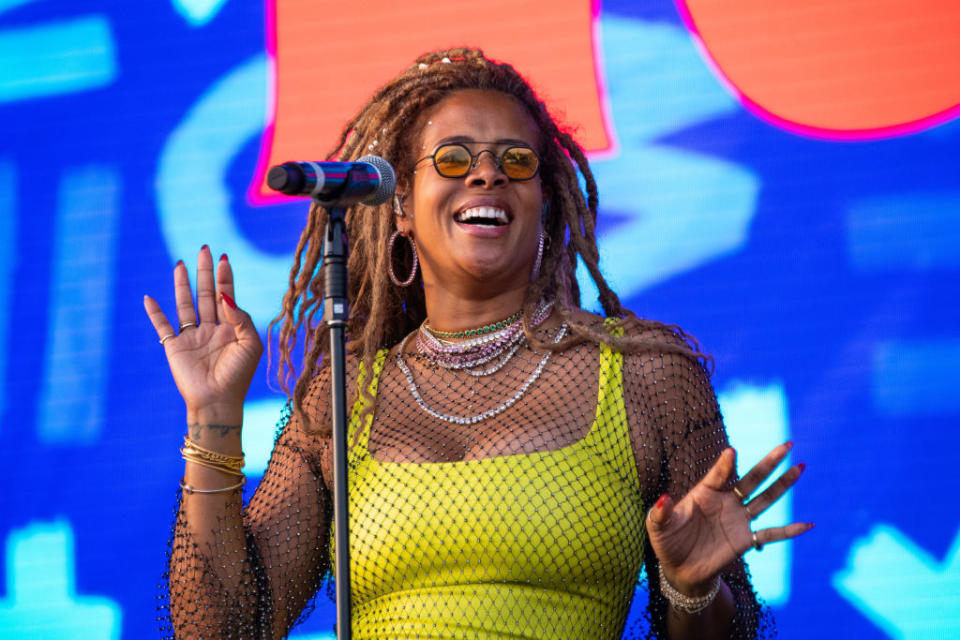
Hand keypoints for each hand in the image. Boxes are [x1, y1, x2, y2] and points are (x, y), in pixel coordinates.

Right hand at [143, 246, 262, 421]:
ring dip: (182, 284)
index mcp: (231, 327)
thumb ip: (240, 317)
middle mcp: (211, 328)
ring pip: (186, 304)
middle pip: (206, 293)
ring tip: (180, 263)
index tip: (223, 258)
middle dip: (205, 272)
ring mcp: (192, 336)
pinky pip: (162, 326)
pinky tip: (149, 298)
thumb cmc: (238, 375)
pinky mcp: (174, 347)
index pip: (227, 295)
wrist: (218, 401)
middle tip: (204, 249)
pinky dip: (155, 312)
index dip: (225, 277)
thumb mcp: (249, 343)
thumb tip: (225, 295)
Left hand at [645, 443, 812, 595]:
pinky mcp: (745, 540)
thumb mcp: (657, 525)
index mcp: (705, 492)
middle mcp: (725, 502)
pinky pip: (771, 534)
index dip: (725, 465)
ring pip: (766, 499)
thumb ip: (661, 512)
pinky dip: (790, 531)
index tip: (731, 452)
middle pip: (752, 479)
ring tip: (800, 467)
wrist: (679, 568)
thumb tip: (664, 498)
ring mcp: (738, 519)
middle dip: (770, 462)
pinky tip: (808, 524)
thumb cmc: (667, 541)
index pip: (718, 474)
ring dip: (783, 485)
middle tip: (788, 444)